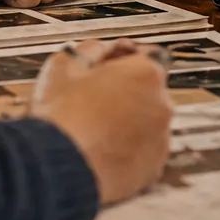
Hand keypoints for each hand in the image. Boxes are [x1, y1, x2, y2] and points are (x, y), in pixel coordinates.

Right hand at [32, 39, 173, 204]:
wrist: (56, 166)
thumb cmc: (61, 113)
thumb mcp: (65, 63)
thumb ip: (91, 49)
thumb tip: (100, 50)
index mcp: (146, 73)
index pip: (142, 59)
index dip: (118, 65)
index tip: (99, 74)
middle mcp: (163, 105)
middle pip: (145, 92)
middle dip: (124, 95)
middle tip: (91, 104)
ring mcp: (160, 139)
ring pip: (145, 125)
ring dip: (126, 125)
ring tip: (92, 133)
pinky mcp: (153, 170)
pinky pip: (142, 154)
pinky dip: (127, 153)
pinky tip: (100, 153)